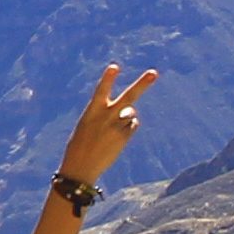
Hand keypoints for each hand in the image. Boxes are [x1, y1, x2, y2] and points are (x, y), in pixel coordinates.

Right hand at [56, 63, 158, 189]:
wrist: (81, 167)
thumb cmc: (80, 144)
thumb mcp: (88, 125)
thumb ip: (107, 115)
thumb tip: (130, 113)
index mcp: (92, 111)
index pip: (101, 90)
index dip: (108, 78)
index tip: (114, 66)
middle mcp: (106, 117)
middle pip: (128, 97)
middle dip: (142, 84)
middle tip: (154, 73)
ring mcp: (117, 128)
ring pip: (131, 113)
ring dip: (127, 116)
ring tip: (113, 128)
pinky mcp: (124, 137)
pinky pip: (132, 126)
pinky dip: (128, 128)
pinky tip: (117, 137)